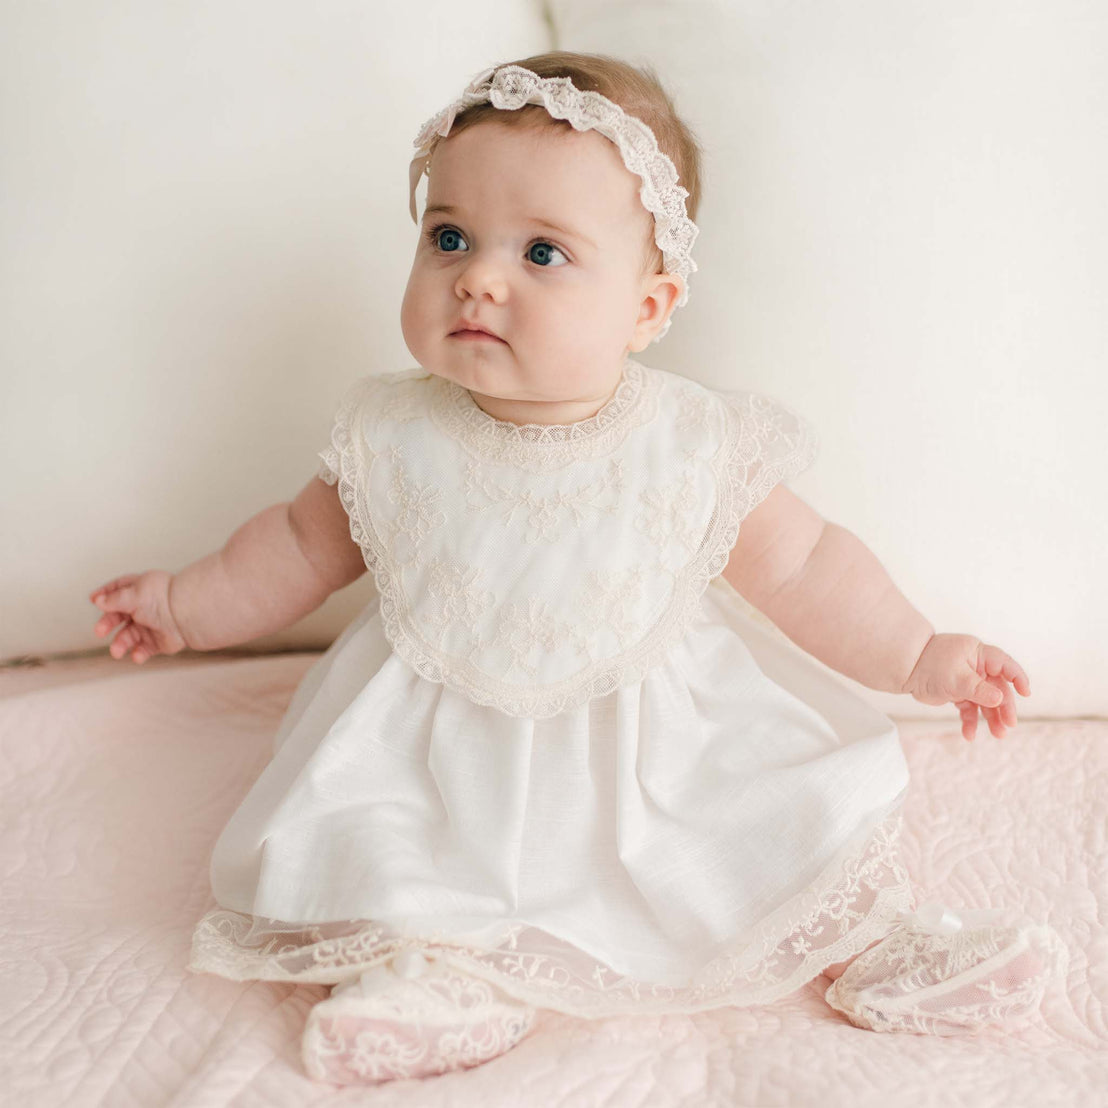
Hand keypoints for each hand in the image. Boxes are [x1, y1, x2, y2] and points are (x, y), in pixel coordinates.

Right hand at [89, 570, 188, 663]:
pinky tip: (137, 655)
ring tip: (117, 652)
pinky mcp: (159, 641)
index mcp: (140, 589)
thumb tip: (99, 601)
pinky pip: (144, 649)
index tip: (93, 599)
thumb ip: (114, 600)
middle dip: (107, 623)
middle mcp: (144, 607)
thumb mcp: (133, 595)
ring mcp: (151, 625)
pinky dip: (138, 654)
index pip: (118, 589)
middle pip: (119, 616)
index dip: (105, 594)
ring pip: (129, 636)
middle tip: (99, 632)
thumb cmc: (162, 600)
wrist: (185, 616)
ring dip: (120, 644)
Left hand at [902, 633, 1030, 741]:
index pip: (1005, 665)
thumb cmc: (930, 664)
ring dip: (992, 718)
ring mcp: (968, 681)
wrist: (905, 670)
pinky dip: (970, 721)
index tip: (1025, 693)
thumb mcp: (957, 677)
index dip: (1018, 678)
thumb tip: (1000, 700)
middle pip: (998, 688)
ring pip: (985, 701)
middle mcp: (976, 667)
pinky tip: (969, 735)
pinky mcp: (957, 693)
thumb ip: (979, 689)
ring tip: (999, 735)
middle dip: (1004, 707)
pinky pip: (969, 709)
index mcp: (979, 654)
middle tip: (1009, 725)